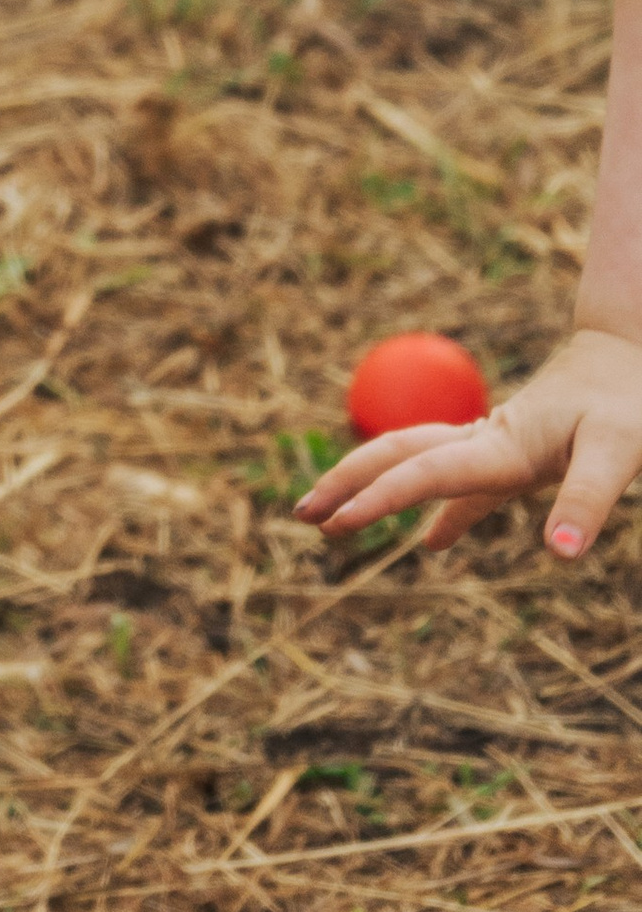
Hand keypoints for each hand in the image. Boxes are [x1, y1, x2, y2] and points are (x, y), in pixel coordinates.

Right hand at [293, 326, 641, 559]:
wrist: (630, 354)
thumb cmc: (629, 401)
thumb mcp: (618, 451)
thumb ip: (585, 500)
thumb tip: (559, 556)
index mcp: (502, 446)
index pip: (424, 474)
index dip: (377, 499)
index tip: (336, 525)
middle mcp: (485, 443)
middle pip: (397, 456)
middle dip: (347, 482)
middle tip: (302, 515)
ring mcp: (493, 446)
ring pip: (413, 460)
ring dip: (370, 484)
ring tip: (332, 517)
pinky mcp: (512, 454)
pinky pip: (458, 483)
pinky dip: (437, 511)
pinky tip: (432, 543)